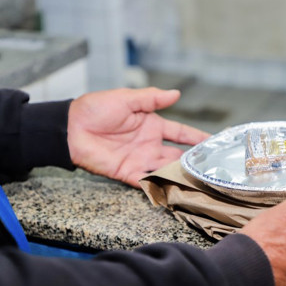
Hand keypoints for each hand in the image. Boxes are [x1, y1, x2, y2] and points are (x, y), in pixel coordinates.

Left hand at [67, 87, 209, 186]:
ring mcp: (140, 160)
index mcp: (151, 125)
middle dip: (193, 160)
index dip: (196, 137)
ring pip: (166, 169)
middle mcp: (149, 144)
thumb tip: (176, 93)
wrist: (71, 128)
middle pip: (177, 154)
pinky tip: (175, 191)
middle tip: (212, 167)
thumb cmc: (96, 109)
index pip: (180, 133)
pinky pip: (147, 182)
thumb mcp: (127, 99)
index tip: (214, 142)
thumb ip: (152, 99)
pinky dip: (160, 187)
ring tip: (199, 181)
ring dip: (180, 174)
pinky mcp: (128, 173)